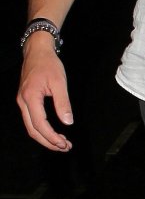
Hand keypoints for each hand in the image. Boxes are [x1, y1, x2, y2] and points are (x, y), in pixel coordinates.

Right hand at [17, 34, 73, 150]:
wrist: (37, 51)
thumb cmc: (48, 64)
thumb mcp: (59, 82)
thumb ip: (63, 103)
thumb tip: (68, 122)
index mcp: (30, 98)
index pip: (40, 125)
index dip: (52, 137)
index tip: (64, 144)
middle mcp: (23, 102)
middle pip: (33, 130)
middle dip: (48, 142)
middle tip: (64, 147)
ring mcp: (22, 101)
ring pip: (31, 126)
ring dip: (45, 137)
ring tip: (61, 143)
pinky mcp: (25, 100)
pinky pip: (31, 119)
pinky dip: (42, 129)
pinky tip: (53, 132)